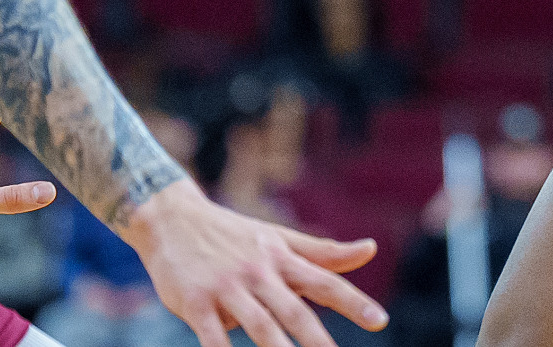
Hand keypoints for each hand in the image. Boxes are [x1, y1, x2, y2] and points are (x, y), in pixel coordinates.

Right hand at [124, 179, 388, 346]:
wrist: (171, 218)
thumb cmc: (232, 235)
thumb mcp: (278, 239)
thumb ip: (323, 252)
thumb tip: (371, 248)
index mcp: (281, 258)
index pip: (324, 281)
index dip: (353, 301)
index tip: (380, 321)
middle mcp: (258, 271)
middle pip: (294, 311)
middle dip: (318, 341)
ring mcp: (226, 287)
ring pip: (259, 326)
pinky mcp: (195, 303)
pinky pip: (212, 338)